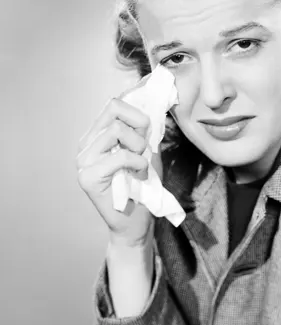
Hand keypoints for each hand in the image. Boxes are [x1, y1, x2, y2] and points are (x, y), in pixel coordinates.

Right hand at [76, 79, 162, 247]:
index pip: (114, 103)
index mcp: (97, 135)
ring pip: (116, 130)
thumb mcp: (147, 151)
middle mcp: (86, 144)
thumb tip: (153, 100)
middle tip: (144, 148)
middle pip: (113, 107)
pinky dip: (137, 163)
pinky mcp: (87, 177)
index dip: (137, 111)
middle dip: (139, 124)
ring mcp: (83, 160)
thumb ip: (145, 129)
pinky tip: (138, 175)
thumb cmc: (142, 188)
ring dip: (138, 147)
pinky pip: (120, 156)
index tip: (148, 131)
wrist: (136, 224)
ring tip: (140, 165)